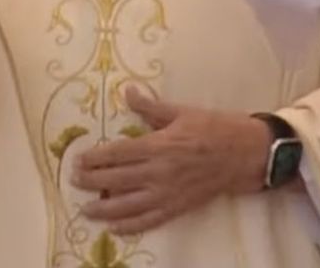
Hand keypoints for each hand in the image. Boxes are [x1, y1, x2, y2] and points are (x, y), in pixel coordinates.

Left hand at [72, 86, 273, 234]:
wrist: (246, 154)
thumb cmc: (214, 128)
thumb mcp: (182, 111)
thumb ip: (151, 106)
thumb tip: (128, 92)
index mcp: (160, 145)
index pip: (118, 153)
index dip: (95, 158)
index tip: (78, 160)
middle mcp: (160, 172)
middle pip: (118, 179)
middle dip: (92, 181)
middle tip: (73, 181)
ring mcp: (169, 193)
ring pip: (129, 205)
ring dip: (105, 208)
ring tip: (86, 209)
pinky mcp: (178, 207)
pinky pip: (150, 220)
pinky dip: (131, 226)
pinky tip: (114, 227)